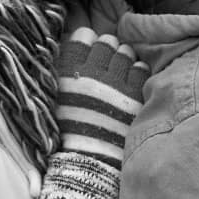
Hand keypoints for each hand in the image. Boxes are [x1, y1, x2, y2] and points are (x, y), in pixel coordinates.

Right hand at [56, 28, 148, 168]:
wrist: (90, 161)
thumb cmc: (69, 130)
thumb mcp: (58, 97)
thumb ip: (66, 72)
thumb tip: (79, 46)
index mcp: (69, 73)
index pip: (83, 37)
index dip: (87, 40)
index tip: (89, 47)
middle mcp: (93, 74)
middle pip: (106, 43)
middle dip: (106, 48)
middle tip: (105, 60)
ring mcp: (116, 84)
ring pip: (125, 53)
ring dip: (122, 57)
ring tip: (118, 70)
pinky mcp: (134, 95)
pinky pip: (140, 69)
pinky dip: (137, 70)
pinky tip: (131, 79)